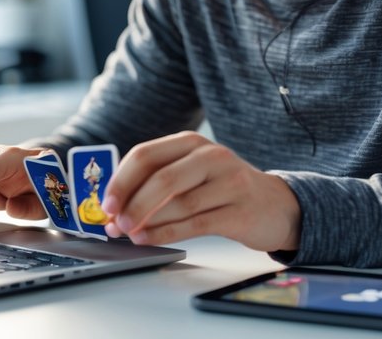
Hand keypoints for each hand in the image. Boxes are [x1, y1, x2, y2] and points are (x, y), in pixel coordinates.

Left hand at [101, 131, 300, 251]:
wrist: (275, 205)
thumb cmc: (224, 189)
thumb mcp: (193, 172)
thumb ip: (158, 181)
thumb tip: (116, 204)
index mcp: (191, 143)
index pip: (146, 155)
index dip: (121, 181)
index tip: (106, 203)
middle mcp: (211, 156)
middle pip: (161, 178)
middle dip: (132, 203)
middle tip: (114, 223)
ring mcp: (228, 182)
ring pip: (178, 203)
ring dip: (148, 222)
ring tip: (129, 234)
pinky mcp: (239, 211)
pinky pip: (195, 223)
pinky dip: (167, 233)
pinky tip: (149, 239)